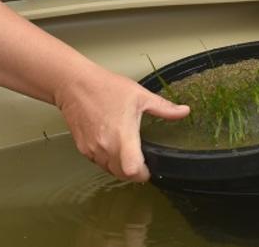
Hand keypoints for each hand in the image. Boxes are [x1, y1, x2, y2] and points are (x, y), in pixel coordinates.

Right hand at [55, 69, 189, 181]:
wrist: (74, 84)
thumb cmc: (106, 88)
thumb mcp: (140, 96)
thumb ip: (164, 108)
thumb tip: (184, 111)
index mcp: (122, 135)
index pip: (132, 170)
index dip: (144, 173)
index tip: (150, 167)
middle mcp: (105, 146)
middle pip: (122, 175)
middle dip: (134, 172)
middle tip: (143, 162)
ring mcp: (92, 149)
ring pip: (110, 170)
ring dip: (121, 168)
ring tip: (129, 153)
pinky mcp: (82, 148)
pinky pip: (98, 163)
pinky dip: (108, 161)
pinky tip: (113, 146)